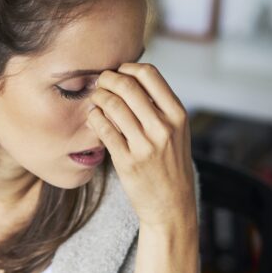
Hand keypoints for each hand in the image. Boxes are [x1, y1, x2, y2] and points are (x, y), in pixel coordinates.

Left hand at [86, 63, 196, 229]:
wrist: (171, 204)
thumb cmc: (170, 164)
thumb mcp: (177, 132)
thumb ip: (160, 106)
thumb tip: (131, 76)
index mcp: (177, 115)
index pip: (149, 74)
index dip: (128, 68)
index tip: (119, 73)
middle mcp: (163, 128)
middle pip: (127, 85)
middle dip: (107, 79)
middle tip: (100, 83)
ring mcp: (145, 145)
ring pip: (112, 105)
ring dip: (98, 97)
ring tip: (96, 99)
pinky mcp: (127, 161)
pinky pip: (103, 129)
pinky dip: (94, 117)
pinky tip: (94, 118)